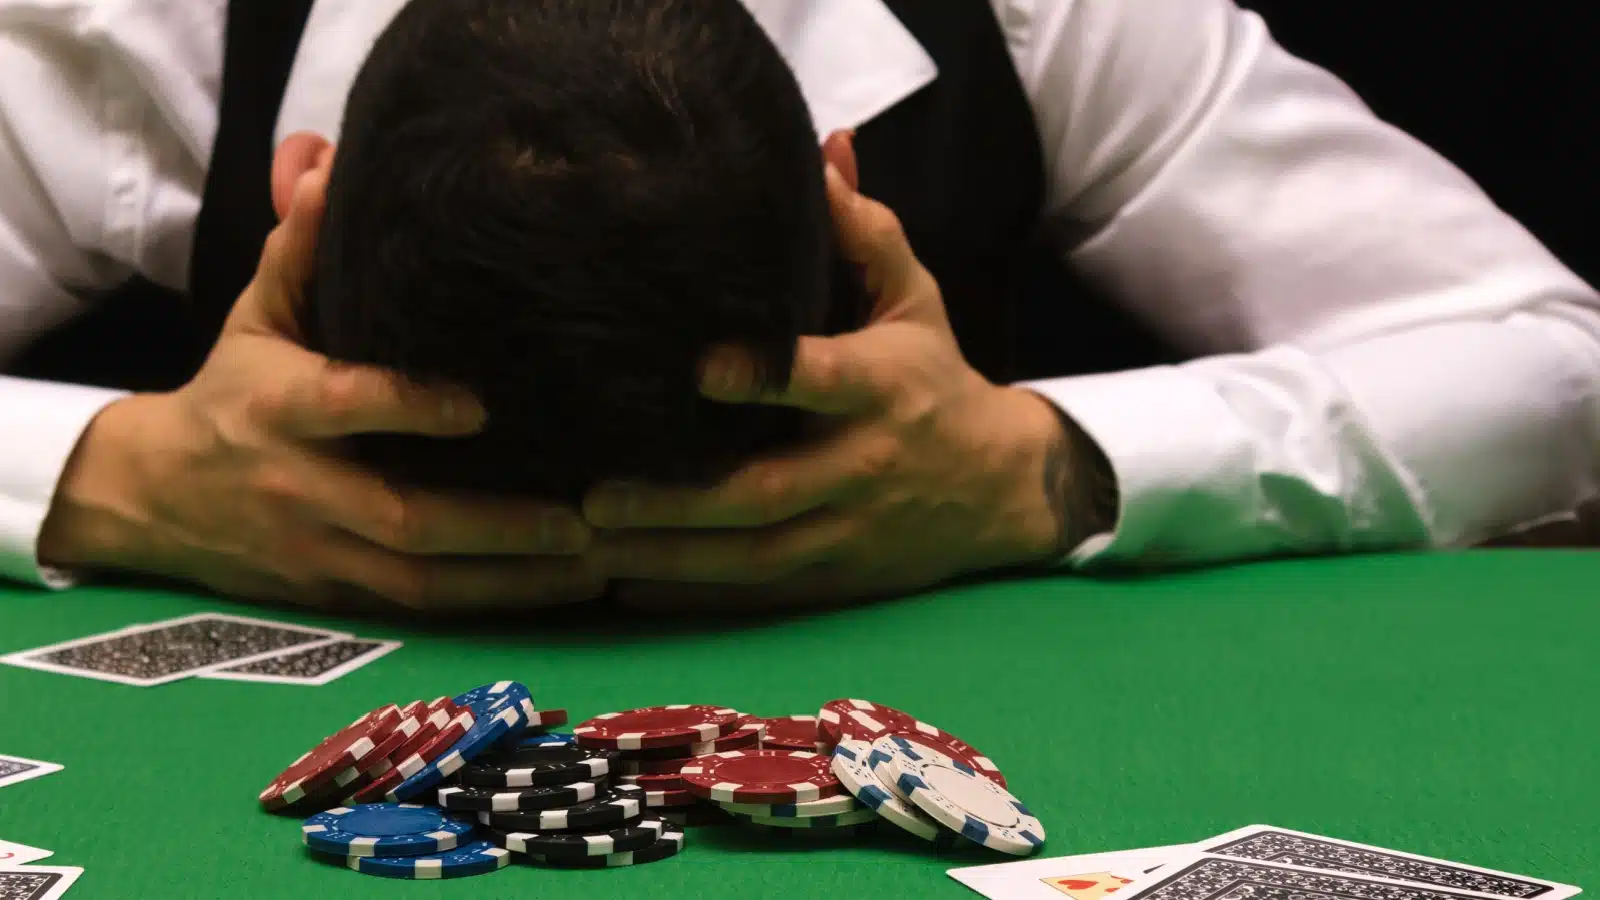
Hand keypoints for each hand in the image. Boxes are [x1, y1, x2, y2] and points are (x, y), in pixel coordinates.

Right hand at [38, 153, 602, 611]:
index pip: (344, 406)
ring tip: (595, 565)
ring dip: (511, 580)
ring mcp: (319, 552)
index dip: (408, 407)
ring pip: (420, 584)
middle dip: (496, 525)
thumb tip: (334, 165)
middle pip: (402, 519)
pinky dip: (488, 605)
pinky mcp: (336, 596)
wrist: (152, 497)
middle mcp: (300, 488)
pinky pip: (419, 611)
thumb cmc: (232, 392)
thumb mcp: (257, 318)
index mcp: (278, 408)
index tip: (483, 404)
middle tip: (583, 517)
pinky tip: (556, 592)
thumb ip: (302, 252)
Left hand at [583, 158, 1098, 611]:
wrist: (1003, 486)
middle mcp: (864, 464)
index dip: (764, 375)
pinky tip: (629, 590)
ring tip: (592, 545)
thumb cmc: (936, 377)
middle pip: (768, 491)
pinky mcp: (839, 575)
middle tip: (596, 492)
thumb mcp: (916, 300)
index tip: (697, 368)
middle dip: (682, 500)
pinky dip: (698, 596)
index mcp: (882, 387)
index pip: (822, 379)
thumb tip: (823, 150)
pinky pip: (762, 595)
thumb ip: (865, 233)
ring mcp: (850, 529)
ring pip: (755, 557)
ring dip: (672, 557)